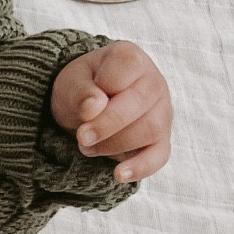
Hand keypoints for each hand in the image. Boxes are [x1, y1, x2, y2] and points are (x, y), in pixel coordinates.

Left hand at [50, 40, 171, 183]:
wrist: (87, 106)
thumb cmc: (83, 88)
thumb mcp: (71, 82)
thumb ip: (80, 90)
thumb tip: (94, 107)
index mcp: (130, 58)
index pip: (125, 69)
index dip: (101, 90)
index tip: (84, 106)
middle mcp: (153, 81)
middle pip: (140, 104)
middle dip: (106, 125)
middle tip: (81, 136)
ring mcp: (162, 111)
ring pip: (149, 130)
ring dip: (113, 144)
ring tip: (87, 146)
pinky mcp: (161, 139)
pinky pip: (159, 155)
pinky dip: (140, 167)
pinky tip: (119, 174)